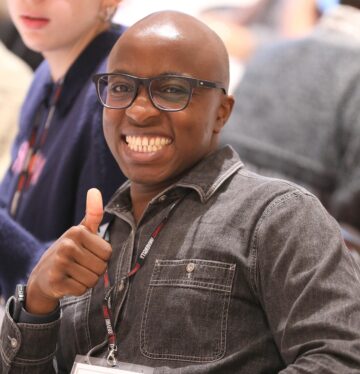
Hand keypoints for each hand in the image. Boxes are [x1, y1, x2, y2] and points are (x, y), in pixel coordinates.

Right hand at [26, 188, 111, 314]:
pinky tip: (68, 282)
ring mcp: (60, 264)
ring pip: (93, 280)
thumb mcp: (82, 230)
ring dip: (87, 280)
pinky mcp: (55, 282)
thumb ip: (93, 213)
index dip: (101, 256)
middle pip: (102, 267)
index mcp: (77, 231)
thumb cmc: (70, 250)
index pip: (108, 252)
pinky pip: (82, 290)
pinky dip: (78, 289)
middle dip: (95, 269)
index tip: (89, 253)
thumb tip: (95, 190)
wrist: (43, 275)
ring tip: (75, 273)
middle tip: (81, 265)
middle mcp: (67, 245)